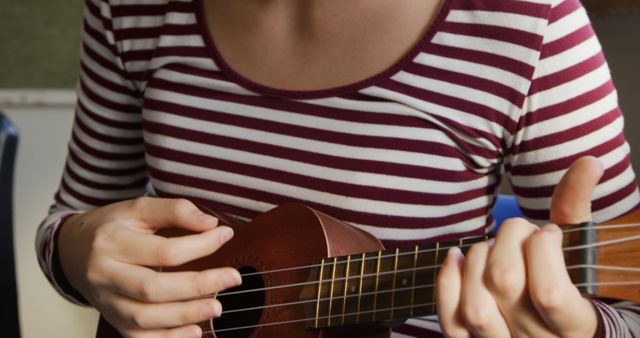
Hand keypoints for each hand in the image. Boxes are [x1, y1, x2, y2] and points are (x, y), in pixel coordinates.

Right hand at [57, 197, 241, 337]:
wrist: (72, 251)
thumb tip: (211, 224)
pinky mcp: (111, 319)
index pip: (163, 250)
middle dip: (197, 286)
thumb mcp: (138, 208)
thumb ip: (175, 211)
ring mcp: (105, 302)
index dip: (200, 245)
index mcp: (112, 242)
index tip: (226, 235)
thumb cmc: (113, 227)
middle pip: (152, 288)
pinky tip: (195, 332)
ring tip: (216, 307)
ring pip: (144, 318)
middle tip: (233, 278)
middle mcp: (104, 275)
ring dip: (184, 316)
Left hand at [436, 156, 603, 337]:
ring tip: (491, 246)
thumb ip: (576, 209)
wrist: (555, 332)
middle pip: (505, 285)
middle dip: (508, 240)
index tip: (548, 232)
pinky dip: (447, 283)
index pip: (550, 293)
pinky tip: (456, 257)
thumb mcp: (579, 253)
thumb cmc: (570, 287)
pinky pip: (451, 321)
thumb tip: (589, 161)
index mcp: (575, 325)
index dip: (543, 249)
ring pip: (476, 306)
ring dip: (478, 260)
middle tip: (519, 231)